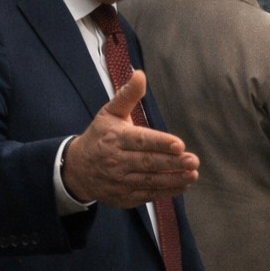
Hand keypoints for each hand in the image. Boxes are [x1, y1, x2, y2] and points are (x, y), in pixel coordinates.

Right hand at [61, 70, 199, 206]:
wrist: (76, 170)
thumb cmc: (99, 136)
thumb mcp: (109, 113)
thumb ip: (127, 95)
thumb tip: (140, 74)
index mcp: (115, 138)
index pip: (140, 140)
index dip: (160, 143)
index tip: (179, 144)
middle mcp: (117, 161)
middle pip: (147, 163)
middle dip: (172, 163)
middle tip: (193, 160)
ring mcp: (120, 181)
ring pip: (149, 181)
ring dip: (173, 179)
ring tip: (192, 174)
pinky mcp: (123, 197)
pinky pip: (147, 195)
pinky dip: (165, 192)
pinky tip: (182, 185)